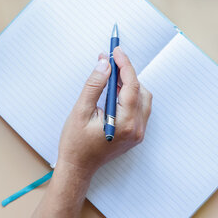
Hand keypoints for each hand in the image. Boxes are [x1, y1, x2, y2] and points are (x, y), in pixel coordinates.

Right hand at [56, 47, 151, 178]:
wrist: (78, 168)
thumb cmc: (76, 143)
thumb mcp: (81, 111)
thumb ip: (94, 85)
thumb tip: (105, 64)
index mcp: (125, 123)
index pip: (131, 86)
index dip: (124, 65)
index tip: (115, 51)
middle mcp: (136, 129)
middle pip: (140, 90)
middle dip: (126, 73)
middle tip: (109, 62)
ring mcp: (138, 133)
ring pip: (142, 98)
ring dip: (129, 84)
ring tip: (110, 77)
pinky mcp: (135, 134)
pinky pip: (139, 108)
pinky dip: (129, 96)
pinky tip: (114, 91)